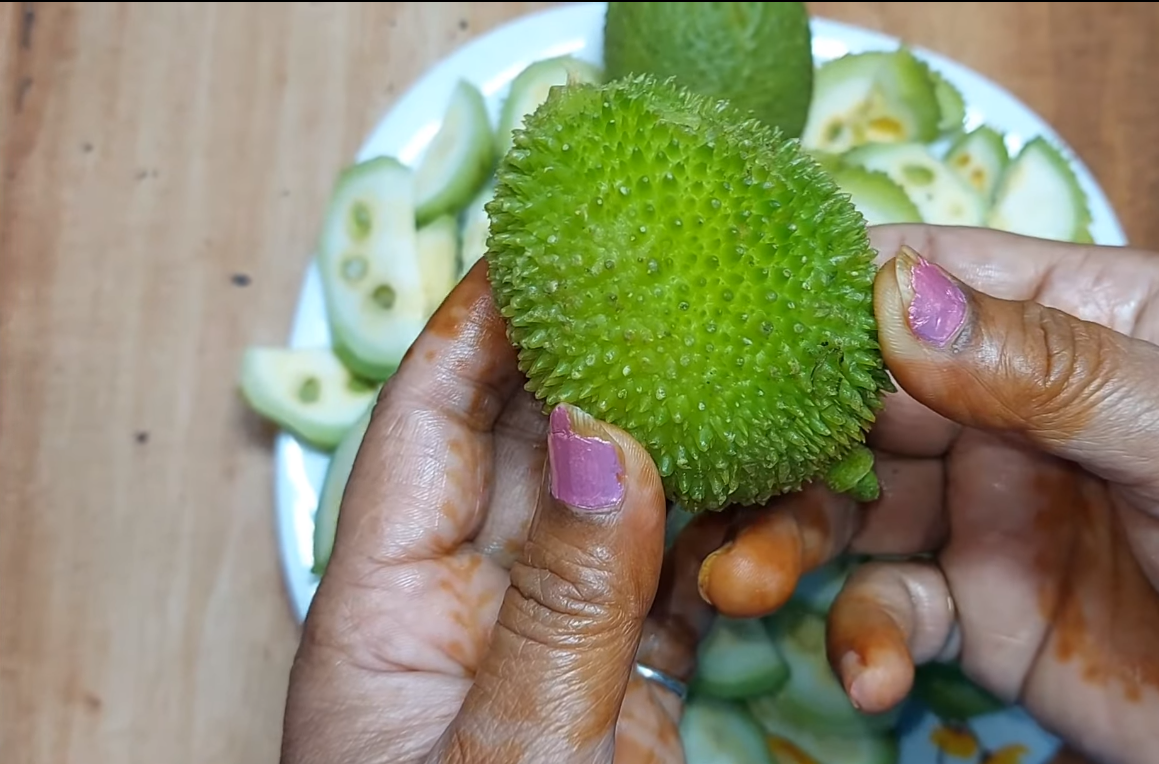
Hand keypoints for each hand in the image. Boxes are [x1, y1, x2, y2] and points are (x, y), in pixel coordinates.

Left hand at [280, 264, 727, 763]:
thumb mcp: (508, 753)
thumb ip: (560, 608)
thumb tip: (606, 440)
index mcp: (386, 612)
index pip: (424, 423)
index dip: (478, 323)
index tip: (545, 236)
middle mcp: (467, 609)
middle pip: (532, 449)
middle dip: (596, 361)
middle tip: (668, 274)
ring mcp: (550, 648)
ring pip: (620, 513)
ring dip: (682, 457)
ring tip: (746, 378)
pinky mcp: (621, 690)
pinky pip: (676, 585)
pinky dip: (725, 544)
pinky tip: (772, 498)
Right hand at [695, 226, 1158, 763]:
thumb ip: (1060, 371)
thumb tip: (898, 297)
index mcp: (1089, 321)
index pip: (931, 277)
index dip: (827, 295)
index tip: (726, 324)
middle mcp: (1025, 408)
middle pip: (863, 398)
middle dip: (780, 437)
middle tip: (702, 479)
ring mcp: (1000, 514)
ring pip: (853, 506)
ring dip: (787, 540)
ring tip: (740, 586)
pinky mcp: (991, 616)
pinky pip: (893, 612)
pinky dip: (861, 638)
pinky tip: (868, 675)